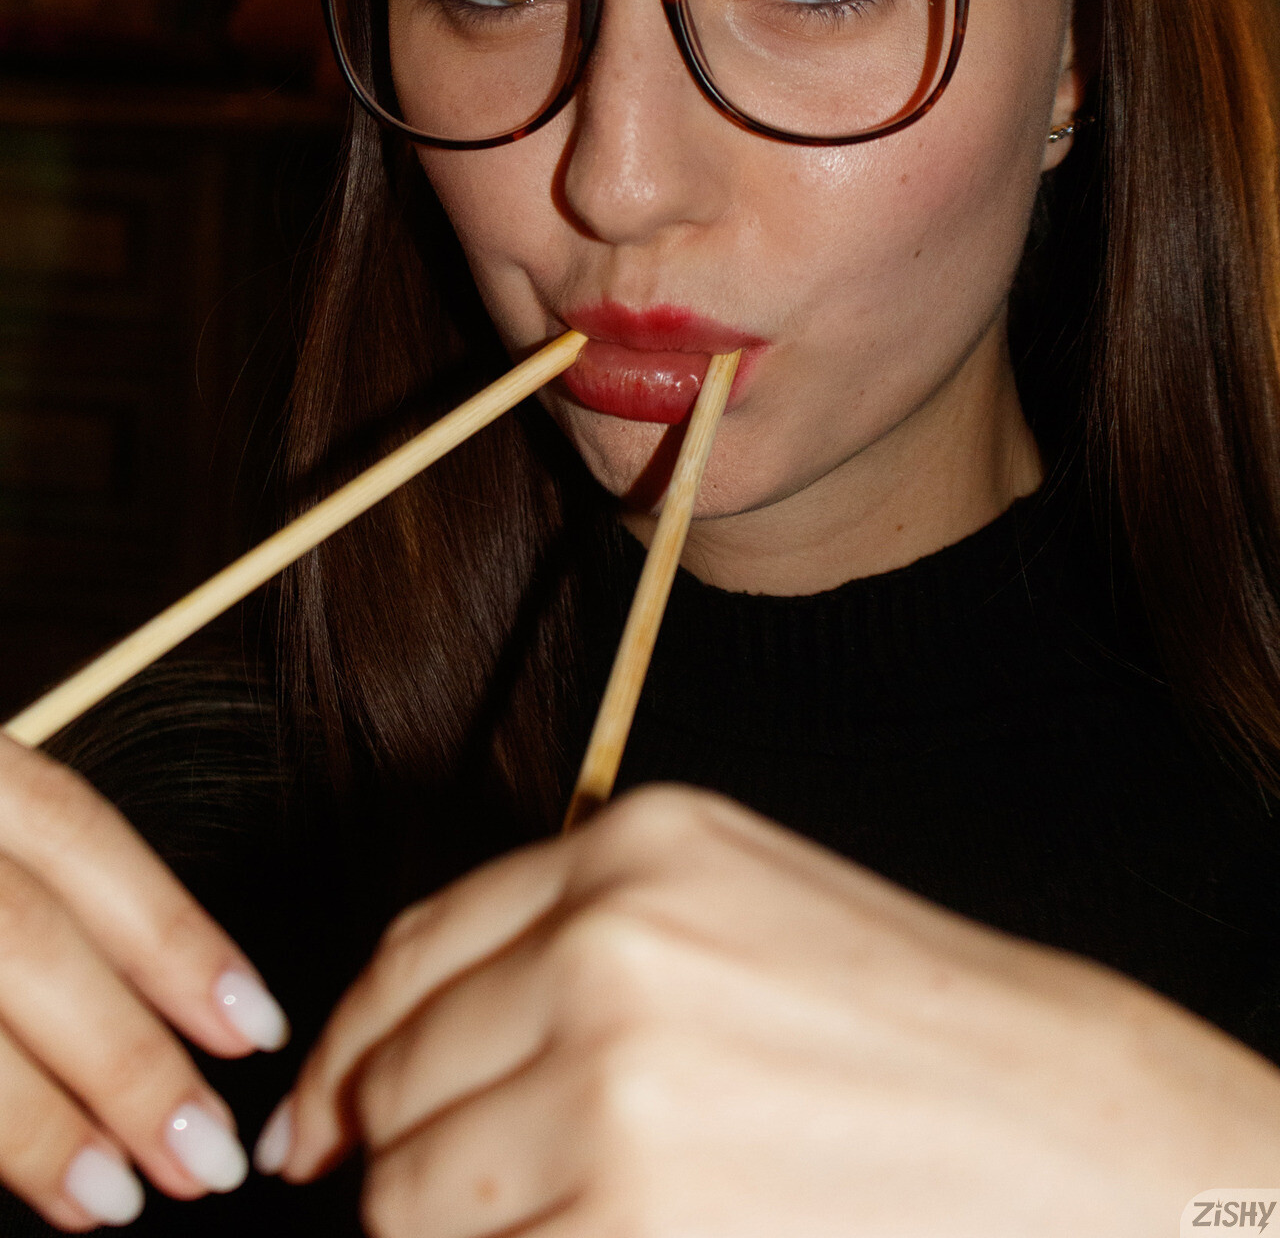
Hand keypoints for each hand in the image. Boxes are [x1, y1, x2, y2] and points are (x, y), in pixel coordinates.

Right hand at [0, 731, 287, 1228]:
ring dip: (29, 1121)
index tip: (254, 1026)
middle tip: (202, 1156)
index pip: (79, 835)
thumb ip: (23, 886)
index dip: (173, 933)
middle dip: (121, 1055)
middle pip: (22, 939)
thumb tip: (133, 1019)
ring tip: (108, 1200)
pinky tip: (4, 1189)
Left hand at [278, 784, 1279, 1237]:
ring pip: (416, 1197)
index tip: (321, 1119)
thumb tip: (417, 1030)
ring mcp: (616, 1083)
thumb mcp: (737, 896)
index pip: (414, 948)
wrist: (1051, 1120)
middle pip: (396, 1075)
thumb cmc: (902, 1018)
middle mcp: (608, 945)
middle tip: (419, 1199)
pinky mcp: (631, 1220)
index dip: (346, 1046)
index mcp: (633, 848)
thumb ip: (581, 926)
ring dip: (443, 1233)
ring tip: (532, 1228)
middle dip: (387, 1153)